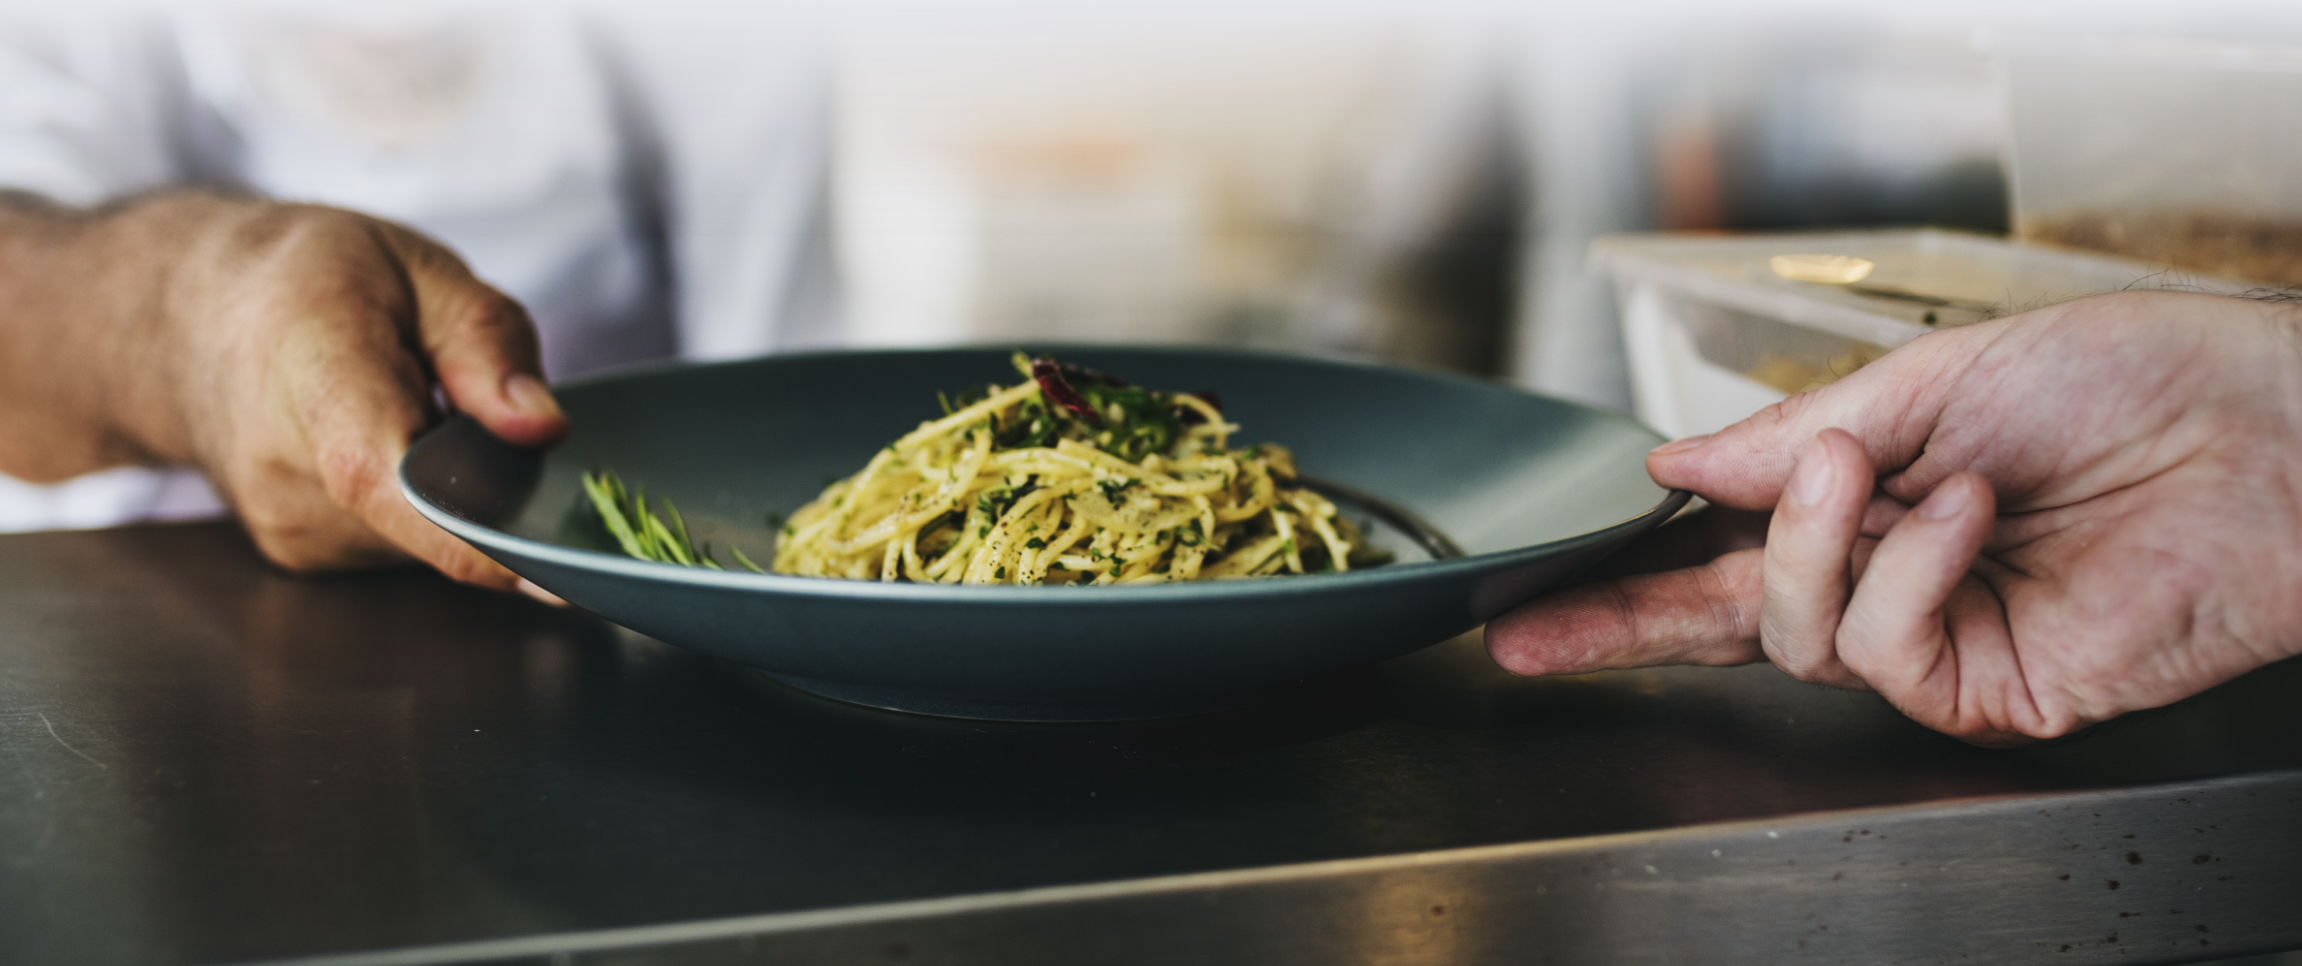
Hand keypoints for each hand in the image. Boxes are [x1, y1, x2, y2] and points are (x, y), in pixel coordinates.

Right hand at [0, 190, 564, 591]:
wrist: (183, 319)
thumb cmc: (307, 282)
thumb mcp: (417, 268)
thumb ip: (489, 344)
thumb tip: (545, 429)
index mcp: (317, 376)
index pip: (384, 478)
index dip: (472, 533)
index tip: (554, 573)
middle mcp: (287, 473)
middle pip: (436, 516)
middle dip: (496, 482)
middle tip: (486, 410)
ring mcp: (289, 526)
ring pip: (429, 539)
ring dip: (460, 494)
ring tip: (423, 417)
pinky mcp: (302, 555)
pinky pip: (404, 546)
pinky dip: (429, 508)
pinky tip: (402, 453)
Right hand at [1487, 291, 2301, 743]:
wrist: (2260, 427)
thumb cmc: (2125, 382)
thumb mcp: (1929, 377)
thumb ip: (1790, 435)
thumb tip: (1675, 469)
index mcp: (1867, 501)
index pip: (1718, 558)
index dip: (1619, 588)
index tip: (1526, 610)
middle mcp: (1887, 579)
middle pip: (1723, 624)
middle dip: (1624, 622)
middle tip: (1542, 624)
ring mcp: (1933, 640)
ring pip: (1795, 634)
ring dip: (1820, 541)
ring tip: (1885, 466)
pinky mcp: (1986, 686)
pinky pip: (1886, 646)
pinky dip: (1911, 570)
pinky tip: (1967, 512)